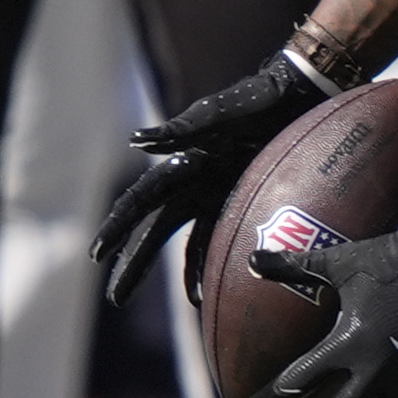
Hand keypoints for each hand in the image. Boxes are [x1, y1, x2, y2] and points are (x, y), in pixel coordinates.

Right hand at [92, 50, 328, 308]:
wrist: (299, 95)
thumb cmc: (256, 100)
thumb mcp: (220, 111)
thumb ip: (183, 128)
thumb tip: (137, 141)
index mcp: (181, 163)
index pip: (142, 201)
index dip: (119, 227)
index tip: (98, 254)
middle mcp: (194, 184)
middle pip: (156, 230)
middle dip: (134, 262)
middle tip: (116, 297)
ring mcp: (219, 195)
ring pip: (190, 243)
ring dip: (180, 274)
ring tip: (184, 303)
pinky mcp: (246, 202)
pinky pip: (224, 240)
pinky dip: (216, 265)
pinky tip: (214, 292)